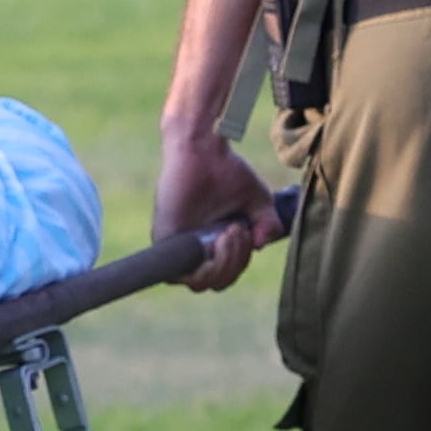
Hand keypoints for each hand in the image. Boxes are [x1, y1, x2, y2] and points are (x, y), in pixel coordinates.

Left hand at [157, 128, 279, 292]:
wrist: (203, 148)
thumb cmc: (227, 171)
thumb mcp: (258, 202)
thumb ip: (267, 226)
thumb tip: (258, 245)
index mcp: (212, 244)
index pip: (225, 276)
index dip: (239, 265)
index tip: (249, 234)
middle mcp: (193, 248)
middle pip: (217, 282)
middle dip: (237, 262)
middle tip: (241, 231)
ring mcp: (177, 247)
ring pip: (202, 282)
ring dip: (226, 262)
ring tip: (232, 231)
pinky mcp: (163, 241)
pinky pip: (182, 274)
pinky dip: (209, 263)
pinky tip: (220, 237)